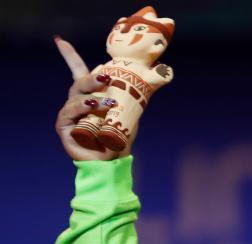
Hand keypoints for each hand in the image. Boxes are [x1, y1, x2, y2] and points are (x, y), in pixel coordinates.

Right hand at [54, 36, 135, 160]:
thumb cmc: (120, 136)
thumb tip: (157, 74)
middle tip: (106, 76)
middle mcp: (77, 101)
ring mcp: (69, 113)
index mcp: (90, 94)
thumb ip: (134, 93)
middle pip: (80, 82)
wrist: (113, 161)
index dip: (69, 55)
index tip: (59, 40)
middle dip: (92, 77)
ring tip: (108, 102)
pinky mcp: (64, 126)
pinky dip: (81, 108)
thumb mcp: (131, 111)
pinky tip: (93, 106)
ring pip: (77, 97)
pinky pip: (69, 112)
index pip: (77, 70)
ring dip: (93, 97)